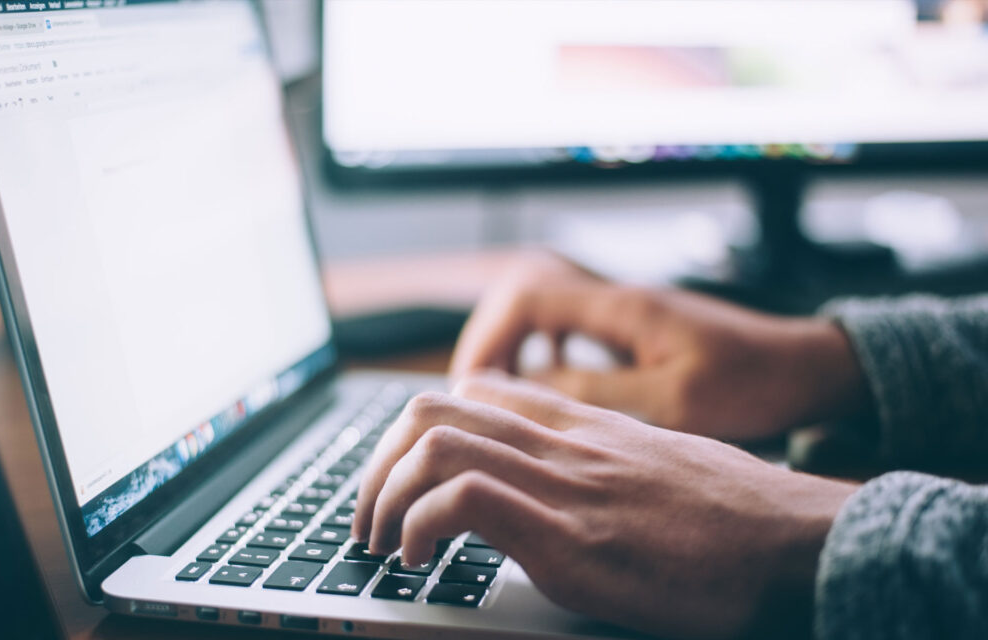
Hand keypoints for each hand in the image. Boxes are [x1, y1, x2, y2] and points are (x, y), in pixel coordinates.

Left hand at [353, 374, 856, 638]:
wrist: (800, 542)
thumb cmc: (737, 515)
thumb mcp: (658, 465)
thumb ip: (601, 461)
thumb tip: (561, 483)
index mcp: (583, 425)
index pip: (475, 391)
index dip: (419, 429)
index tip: (403, 475)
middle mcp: (564, 442)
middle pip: (434, 408)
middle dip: (378, 462)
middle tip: (369, 515)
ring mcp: (565, 484)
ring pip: (434, 443)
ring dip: (383, 494)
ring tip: (380, 541)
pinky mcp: (571, 538)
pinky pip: (464, 500)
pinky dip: (419, 525)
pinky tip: (419, 559)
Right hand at [450, 253, 869, 439]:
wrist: (806, 368)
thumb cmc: (753, 383)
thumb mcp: (674, 401)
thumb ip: (599, 392)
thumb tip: (530, 390)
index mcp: (623, 308)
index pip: (527, 296)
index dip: (488, 336)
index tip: (473, 384)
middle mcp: (617, 300)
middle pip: (523, 296)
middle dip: (490, 341)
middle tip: (476, 392)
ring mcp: (626, 312)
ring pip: (543, 311)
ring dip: (514, 346)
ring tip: (499, 392)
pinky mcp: (635, 330)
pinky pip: (569, 329)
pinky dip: (544, 352)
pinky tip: (547, 386)